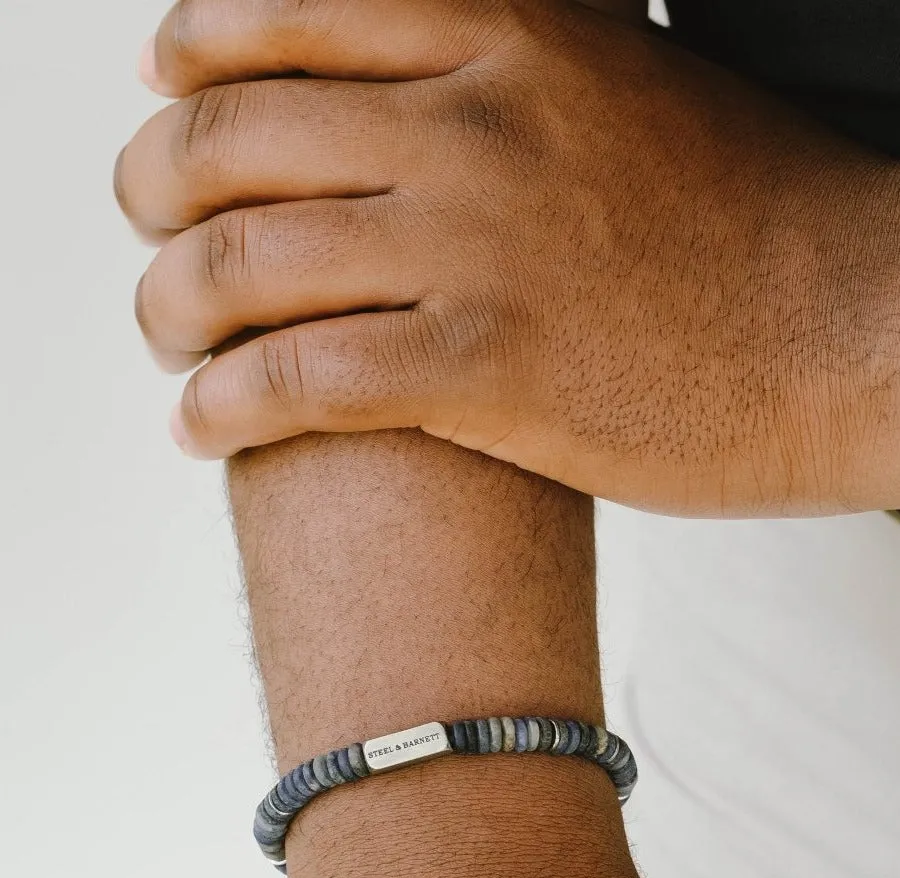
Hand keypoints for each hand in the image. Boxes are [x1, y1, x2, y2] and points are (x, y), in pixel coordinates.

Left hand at [116, 0, 897, 514]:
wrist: (847, 334)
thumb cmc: (749, 231)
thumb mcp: (627, 94)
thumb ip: (512, 77)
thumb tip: (422, 91)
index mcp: (507, 38)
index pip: (285, 14)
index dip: (195, 52)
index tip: (165, 91)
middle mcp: (474, 125)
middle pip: (232, 136)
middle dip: (153, 190)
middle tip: (149, 236)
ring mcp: (478, 247)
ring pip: (243, 261)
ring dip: (169, 307)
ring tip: (170, 343)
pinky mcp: (490, 370)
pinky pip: (301, 380)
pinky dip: (223, 408)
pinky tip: (199, 428)